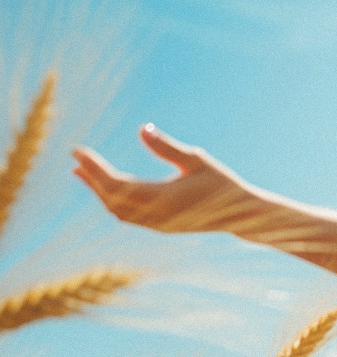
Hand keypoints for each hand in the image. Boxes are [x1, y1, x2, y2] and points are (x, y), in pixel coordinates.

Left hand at [72, 124, 255, 234]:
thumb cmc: (221, 183)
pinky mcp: (161, 227)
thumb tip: (143, 129)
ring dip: (99, 192)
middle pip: (111, 199)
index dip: (94, 168)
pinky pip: (128, 217)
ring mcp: (158, 225)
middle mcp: (156, 215)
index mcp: (163, 198)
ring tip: (82, 173)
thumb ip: (167, 147)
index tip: (78, 151)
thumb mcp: (196, 159)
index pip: (116, 183)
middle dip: (91, 178)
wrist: (240, 215)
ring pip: (117, 211)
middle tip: (76, 158)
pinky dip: (113, 202)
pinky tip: (108, 190)